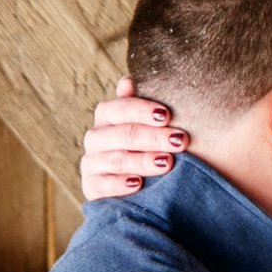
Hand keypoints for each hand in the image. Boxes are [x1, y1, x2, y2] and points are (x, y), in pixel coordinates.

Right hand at [80, 76, 188, 199]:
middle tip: (180, 141)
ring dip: (143, 160)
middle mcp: (96, 137)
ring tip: (167, 162)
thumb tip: (128, 80)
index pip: (121, 108)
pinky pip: (103, 185)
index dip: (143, 110)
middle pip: (123, 134)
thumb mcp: (144, 127)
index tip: (167, 115)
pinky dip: (120, 184)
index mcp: (107, 116)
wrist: (131, 191)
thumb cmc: (142, 150)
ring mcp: (91, 163)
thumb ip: (137, 107)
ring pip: (117, 159)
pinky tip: (138, 184)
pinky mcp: (91, 189)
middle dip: (153, 137)